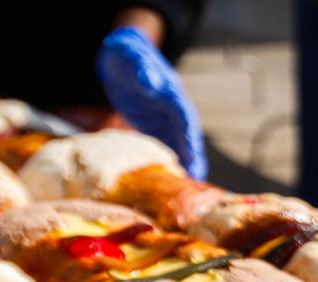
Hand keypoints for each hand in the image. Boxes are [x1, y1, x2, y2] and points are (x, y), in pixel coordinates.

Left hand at [96, 25, 207, 179]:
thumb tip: (151, 81)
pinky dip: (164, 165)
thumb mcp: (134, 57)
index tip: (193, 160)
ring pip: (176, 147)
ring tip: (186, 190)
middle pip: (186, 139)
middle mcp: (173, 110)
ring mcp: (164, 120)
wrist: (121, 54)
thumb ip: (143, 68)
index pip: (185, 120)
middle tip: (196, 185)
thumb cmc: (128, 54)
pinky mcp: (152, 127)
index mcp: (172, 94)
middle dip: (192, 161)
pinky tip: (164, 182)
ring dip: (181, 167)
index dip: (190, 141)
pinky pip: (161, 148)